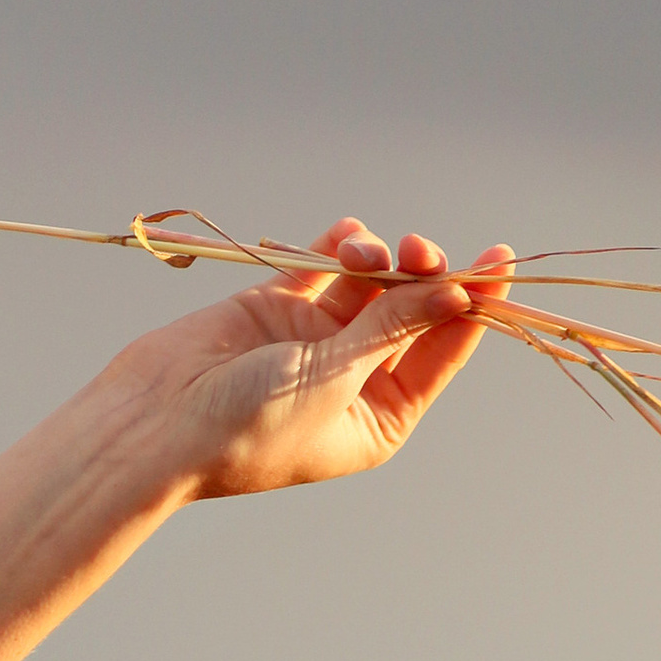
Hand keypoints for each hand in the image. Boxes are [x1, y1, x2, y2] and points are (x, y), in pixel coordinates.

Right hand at [107, 214, 514, 503]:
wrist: (158, 423)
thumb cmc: (251, 425)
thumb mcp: (334, 378)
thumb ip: (393, 327)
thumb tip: (455, 291)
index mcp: (381, 418)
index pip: (442, 352)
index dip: (474, 305)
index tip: (501, 258)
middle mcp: (355, 379)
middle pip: (411, 312)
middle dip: (422, 275)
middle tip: (419, 251)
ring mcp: (316, 341)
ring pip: (370, 284)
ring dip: (376, 258)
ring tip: (361, 251)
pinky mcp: (278, 308)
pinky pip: (320, 268)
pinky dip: (339, 246)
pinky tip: (349, 234)